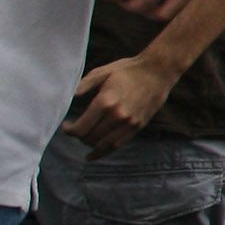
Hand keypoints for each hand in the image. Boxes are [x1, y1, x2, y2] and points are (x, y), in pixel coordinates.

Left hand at [63, 54, 179, 155]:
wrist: (158, 71)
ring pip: (102, 145)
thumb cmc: (128, 70)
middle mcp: (117, 116)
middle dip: (78, 136)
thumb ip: (82, 86)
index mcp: (105, 102)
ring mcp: (129, 123)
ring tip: (86, 136)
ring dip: (89, 144)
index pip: (80, 129)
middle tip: (76, 128)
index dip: (69, 130)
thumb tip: (65, 98)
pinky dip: (103, 152)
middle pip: (89, 138)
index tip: (66, 125)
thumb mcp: (102, 72)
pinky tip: (93, 154)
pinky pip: (117, 145)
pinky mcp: (138, 126)